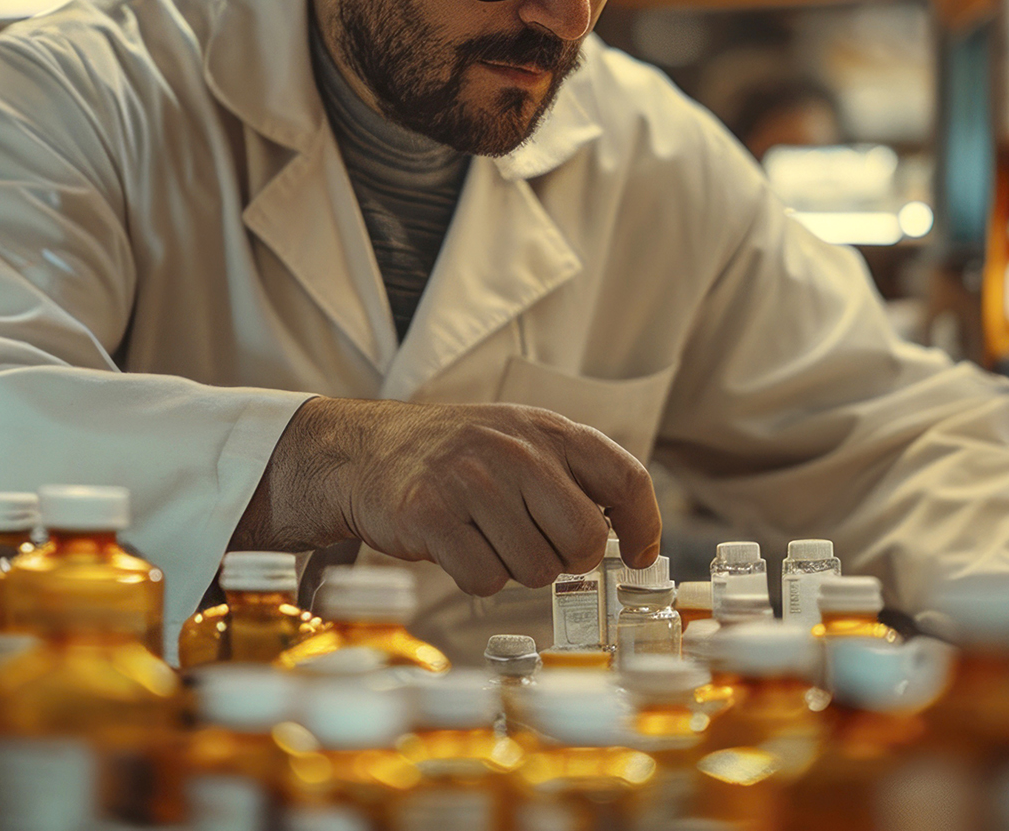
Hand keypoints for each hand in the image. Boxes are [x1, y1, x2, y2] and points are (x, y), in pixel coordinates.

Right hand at [234, 397, 660, 595]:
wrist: (364, 451)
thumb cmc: (453, 456)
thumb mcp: (518, 440)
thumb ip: (571, 475)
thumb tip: (628, 537)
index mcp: (545, 429)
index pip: (625, 478)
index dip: (644, 524)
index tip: (640, 554)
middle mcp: (514, 449)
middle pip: (586, 539)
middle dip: (569, 559)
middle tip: (539, 547)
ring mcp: (471, 481)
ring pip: (536, 569)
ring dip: (515, 568)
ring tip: (485, 536)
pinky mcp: (431, 516)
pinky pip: (486, 580)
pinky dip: (476, 577)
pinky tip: (456, 547)